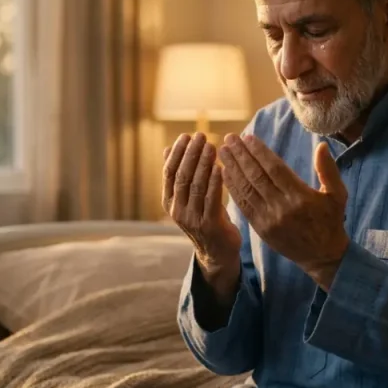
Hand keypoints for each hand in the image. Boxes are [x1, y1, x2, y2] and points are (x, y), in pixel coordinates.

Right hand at [162, 133, 241, 296]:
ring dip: (203, 164)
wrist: (217, 252)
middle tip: (200, 136)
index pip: (169, 172)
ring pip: (196, 186)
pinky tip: (220, 167)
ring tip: (211, 146)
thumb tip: (167, 148)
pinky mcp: (210, 225)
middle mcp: (177, 210)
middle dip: (191, 154)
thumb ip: (179, 175)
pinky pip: (212, 199)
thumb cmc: (204, 217)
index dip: (177, 153)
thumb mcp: (187, 197)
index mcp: (169, 201)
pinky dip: (215, 182)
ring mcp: (192, 219)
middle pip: (182, 176)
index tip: (186, 135)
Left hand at [218, 133, 349, 288]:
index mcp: (300, 197)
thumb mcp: (338, 195)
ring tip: (223, 152)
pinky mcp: (261, 228)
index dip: (259, 152)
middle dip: (241, 156)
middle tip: (230, 139)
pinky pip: (243, 205)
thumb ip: (328, 170)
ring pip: (246, 189)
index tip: (247, 137)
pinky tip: (225, 174)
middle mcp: (282, 207)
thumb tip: (322, 145)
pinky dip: (233, 188)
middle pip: (256, 176)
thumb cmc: (331, 221)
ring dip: (232, 169)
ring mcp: (269, 219)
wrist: (322, 256)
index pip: (275, 169)